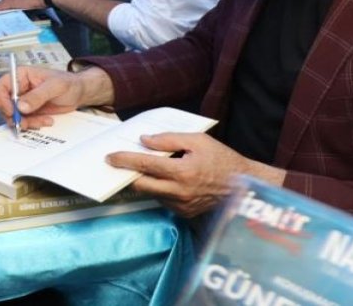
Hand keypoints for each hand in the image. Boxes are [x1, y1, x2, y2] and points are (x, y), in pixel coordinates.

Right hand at [0, 65, 108, 128]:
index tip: (11, 111)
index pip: (0, 86)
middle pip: (3, 104)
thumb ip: (37, 96)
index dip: (1, 99)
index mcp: (21, 76)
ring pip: (13, 116)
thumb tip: (20, 106)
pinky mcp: (29, 112)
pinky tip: (47, 120)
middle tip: (25, 122)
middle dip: (13, 116)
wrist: (80, 93)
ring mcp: (23, 101)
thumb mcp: (55, 86)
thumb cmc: (69, 83)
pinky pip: (24, 121)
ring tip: (43, 121)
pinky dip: (33, 124)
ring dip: (26, 122)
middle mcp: (19, 88)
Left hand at [107, 133, 284, 218]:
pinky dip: (159, 189)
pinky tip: (165, 179)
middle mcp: (179, 193)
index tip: (110, 157)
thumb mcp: (198, 140)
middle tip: (118, 165)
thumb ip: (169, 139)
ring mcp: (181, 206)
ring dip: (145, 182)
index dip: (125, 160)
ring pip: (151, 193)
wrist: (243, 186)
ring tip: (146, 168)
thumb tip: (145, 141)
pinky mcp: (184, 214)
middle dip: (128, 175)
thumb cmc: (221, 159)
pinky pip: (163, 200)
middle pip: (141, 185)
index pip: (145, 166)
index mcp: (182, 172)